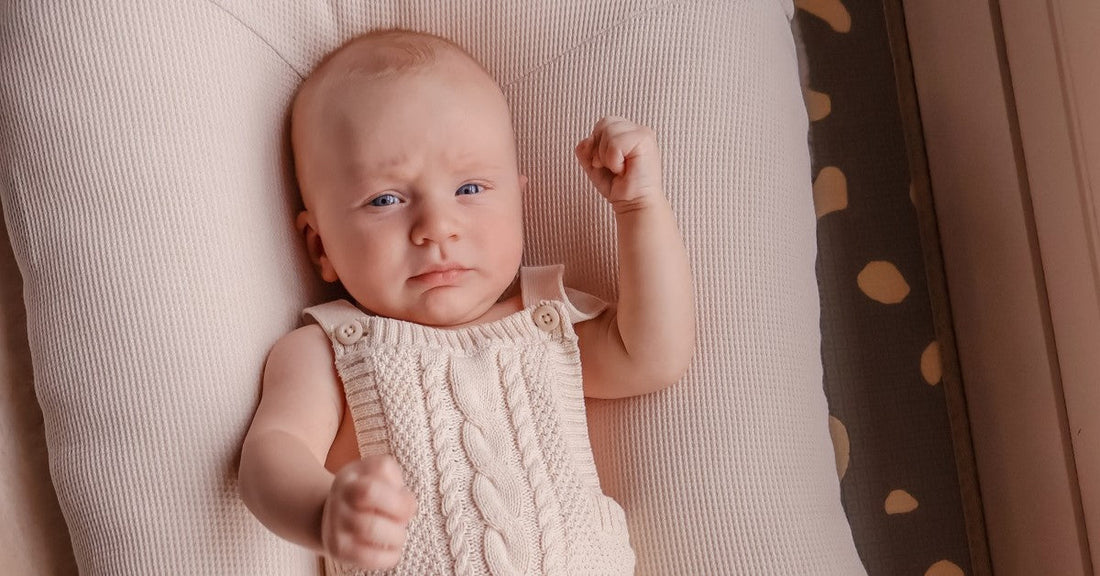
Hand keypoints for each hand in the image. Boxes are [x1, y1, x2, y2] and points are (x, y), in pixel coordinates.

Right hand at [321, 454, 418, 569]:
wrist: (335, 519)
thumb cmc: (368, 498)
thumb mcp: (379, 479)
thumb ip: (396, 484)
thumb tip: (407, 506)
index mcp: (354, 474)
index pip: (381, 469)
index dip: (400, 487)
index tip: (405, 499)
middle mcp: (341, 494)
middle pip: (370, 492)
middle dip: (399, 509)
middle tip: (404, 520)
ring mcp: (336, 521)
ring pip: (370, 526)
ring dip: (396, 535)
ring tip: (398, 536)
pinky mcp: (337, 548)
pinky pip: (367, 555)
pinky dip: (389, 556)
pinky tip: (392, 552)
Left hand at [575, 116, 663, 210]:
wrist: (633, 204)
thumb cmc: (617, 186)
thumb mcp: (593, 164)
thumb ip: (585, 149)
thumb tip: (588, 139)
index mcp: (627, 132)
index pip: (602, 124)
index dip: (597, 144)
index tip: (607, 164)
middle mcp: (636, 129)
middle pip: (604, 123)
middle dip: (600, 149)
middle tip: (612, 167)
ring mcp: (642, 133)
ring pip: (609, 132)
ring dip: (607, 156)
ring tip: (619, 169)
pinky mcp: (645, 139)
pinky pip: (615, 143)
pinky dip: (613, 160)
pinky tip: (624, 170)